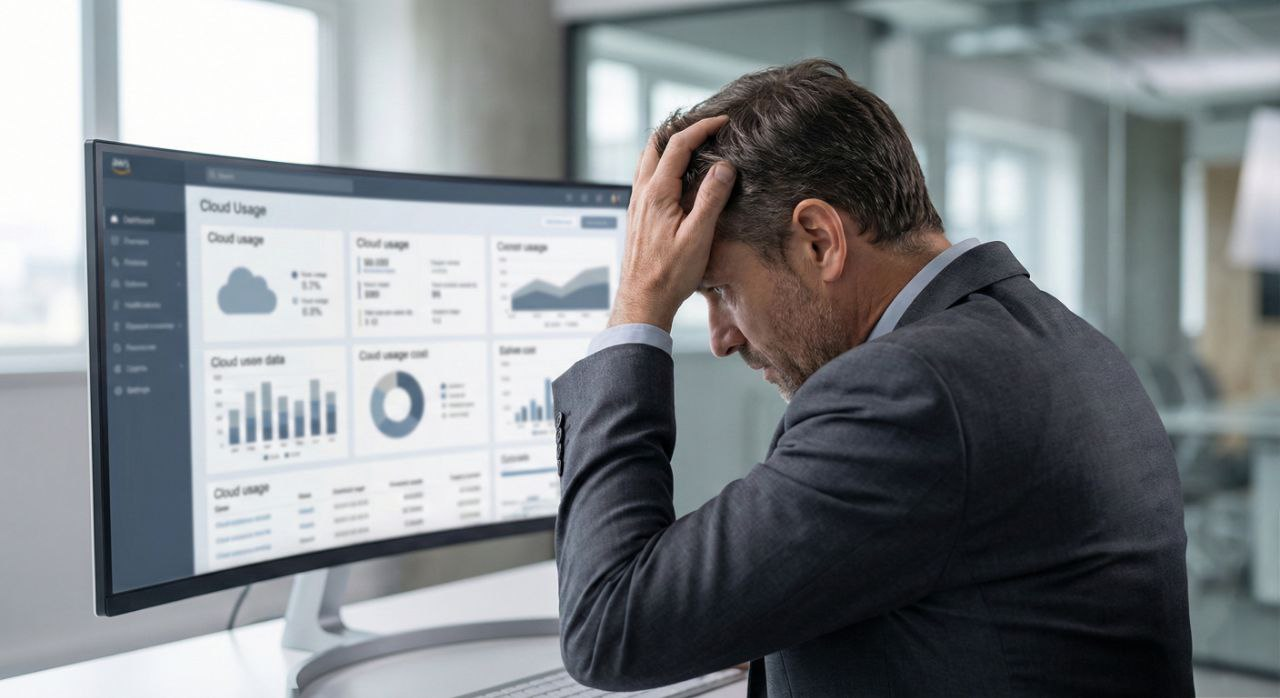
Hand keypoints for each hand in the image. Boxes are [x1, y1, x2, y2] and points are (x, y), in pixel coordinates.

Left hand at [610, 116, 735, 331]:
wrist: (643, 300)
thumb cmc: (670, 274)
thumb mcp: (697, 237)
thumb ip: (710, 199)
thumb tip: (724, 167)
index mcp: (657, 193)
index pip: (678, 145)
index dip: (701, 128)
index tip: (722, 122)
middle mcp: (641, 194)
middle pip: (656, 146)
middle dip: (680, 130)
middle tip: (704, 127)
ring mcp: (636, 205)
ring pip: (647, 161)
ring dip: (668, 147)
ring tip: (692, 145)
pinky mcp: (637, 216)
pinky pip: (645, 178)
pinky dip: (661, 165)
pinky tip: (676, 178)